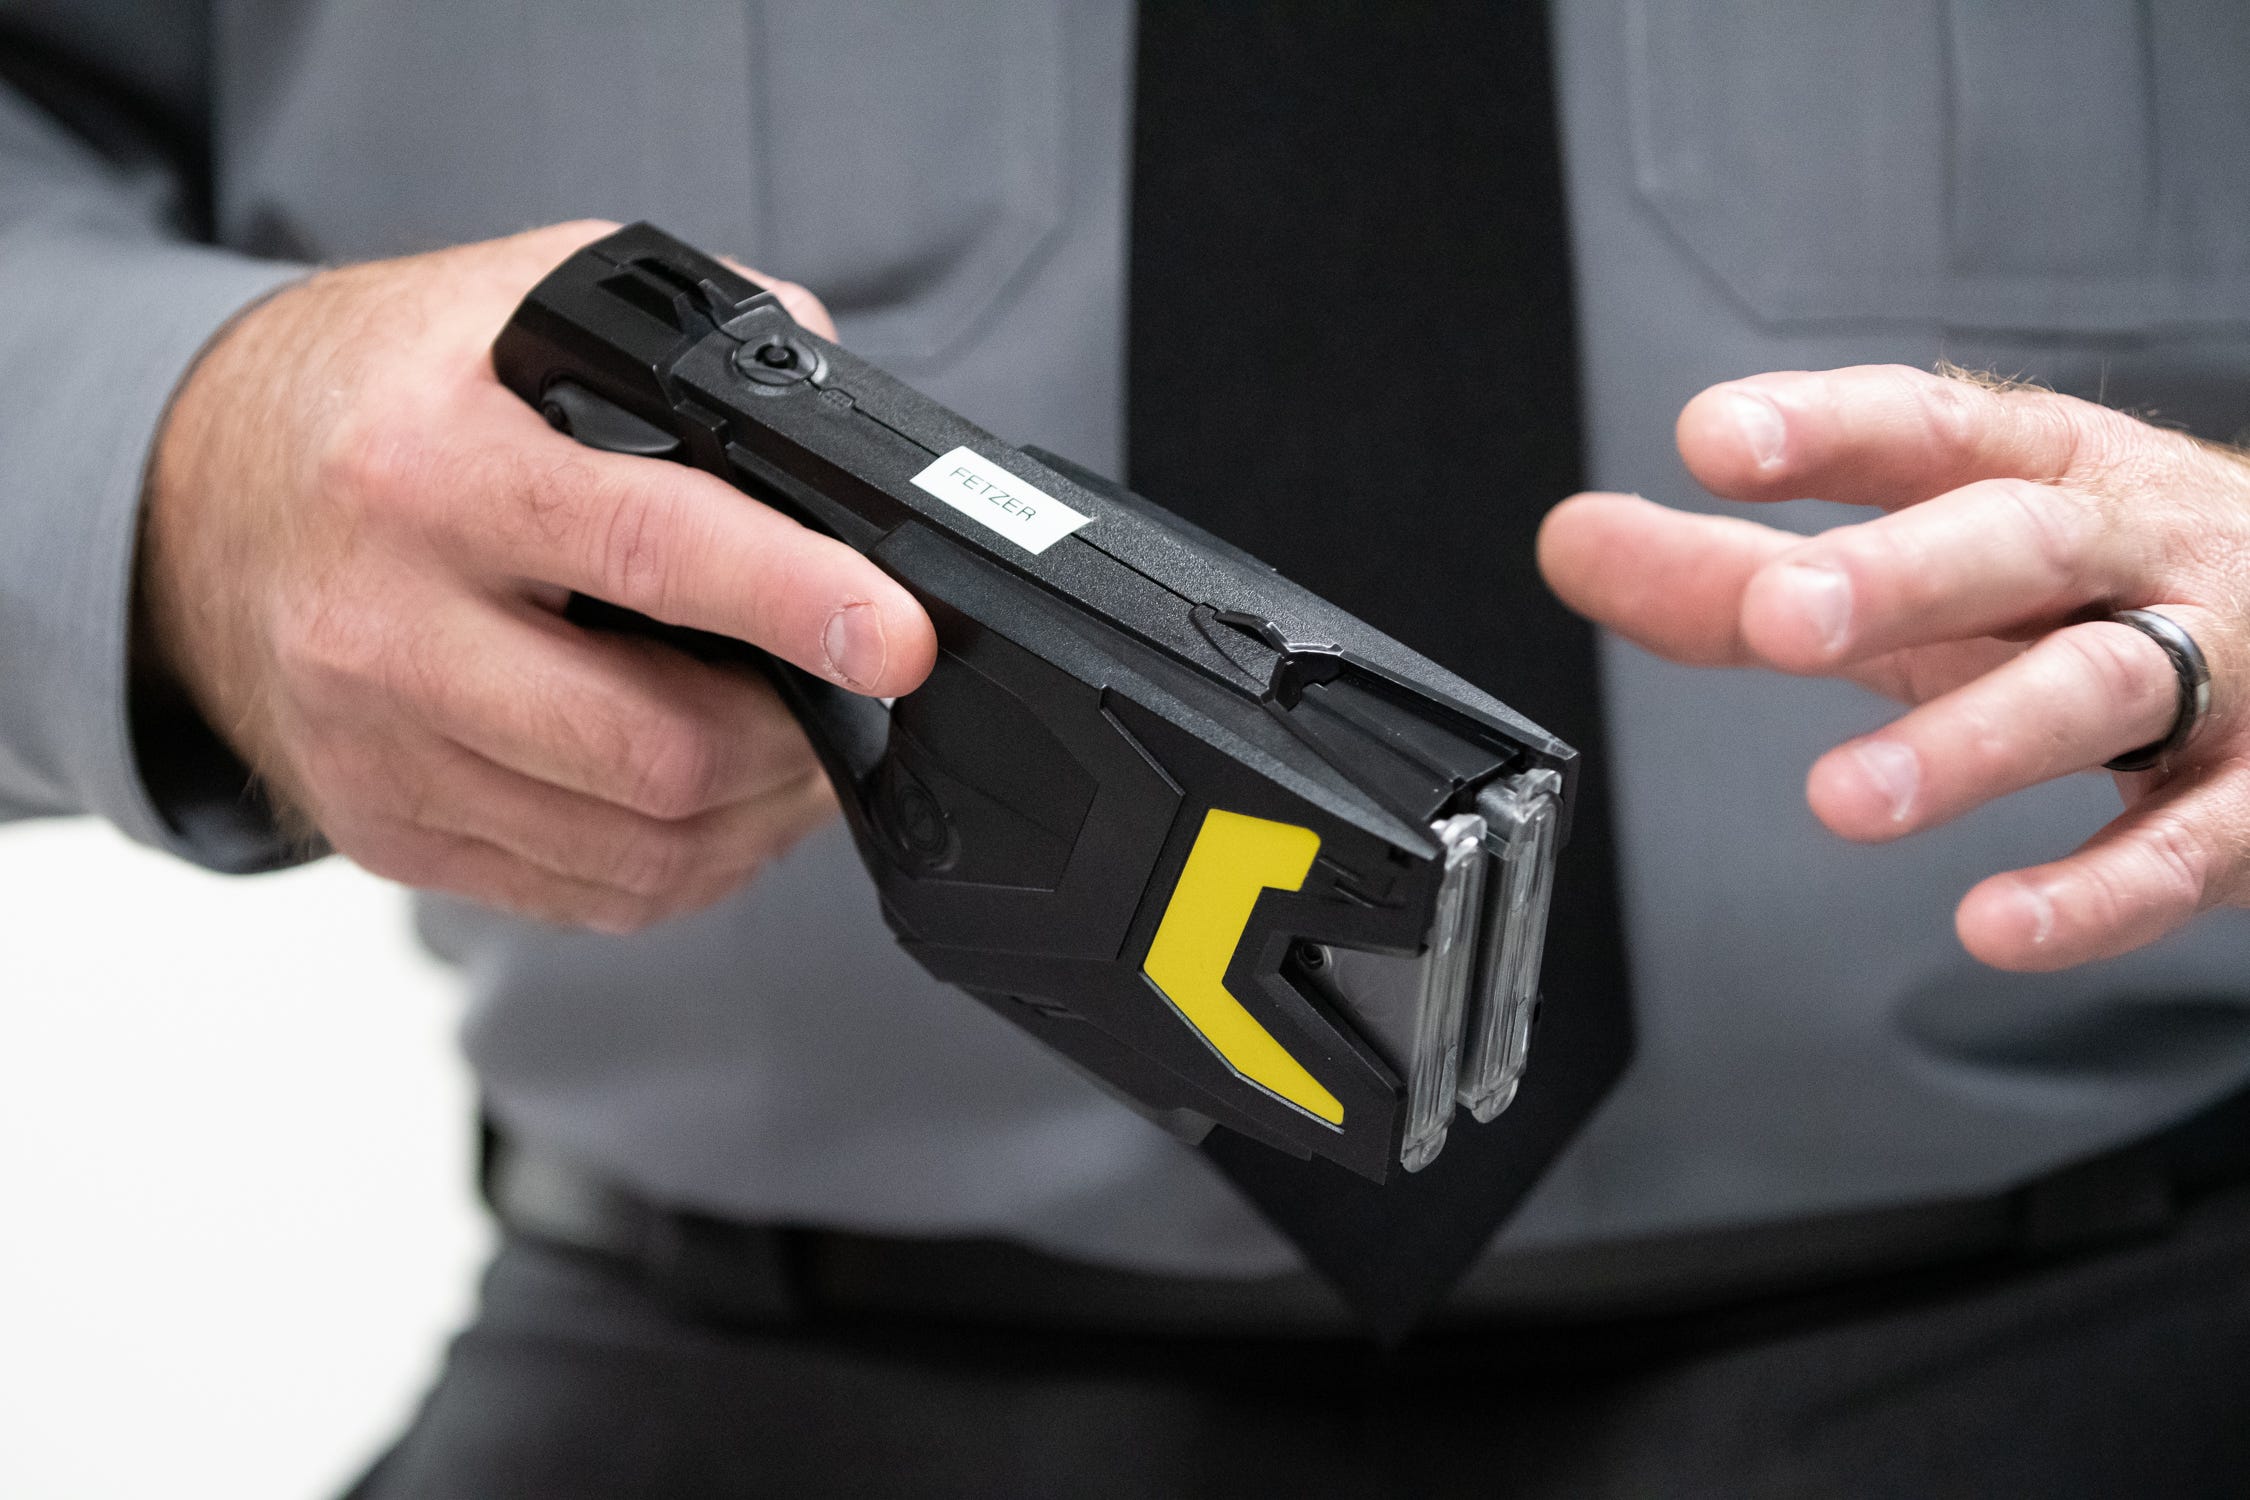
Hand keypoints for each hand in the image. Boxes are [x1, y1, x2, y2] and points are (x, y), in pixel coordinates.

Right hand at [141, 221, 935, 931]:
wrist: (193, 499)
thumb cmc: (376, 398)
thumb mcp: (516, 302)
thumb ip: (690, 336)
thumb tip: (839, 410)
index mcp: (429, 470)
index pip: (645, 547)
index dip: (794, 599)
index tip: (898, 637)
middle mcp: (387, 627)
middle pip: (655, 749)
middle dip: (799, 738)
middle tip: (861, 695)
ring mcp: (379, 751)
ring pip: (640, 848)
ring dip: (762, 814)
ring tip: (803, 746)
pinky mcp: (388, 831)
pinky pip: (590, 895)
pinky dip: (690, 862)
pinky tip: (718, 800)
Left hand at [1540, 364, 2249, 971]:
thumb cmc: (2093, 587)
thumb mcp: (1920, 564)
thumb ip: (1736, 570)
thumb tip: (1573, 542)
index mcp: (2037, 474)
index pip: (1926, 429)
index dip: (1823, 428)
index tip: (1713, 439)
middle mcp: (2128, 550)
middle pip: (2019, 544)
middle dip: (1901, 574)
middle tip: (1781, 618)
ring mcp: (2217, 664)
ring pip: (2101, 686)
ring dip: (1972, 742)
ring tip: (1846, 798)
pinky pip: (2194, 842)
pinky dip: (2096, 891)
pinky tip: (1996, 923)